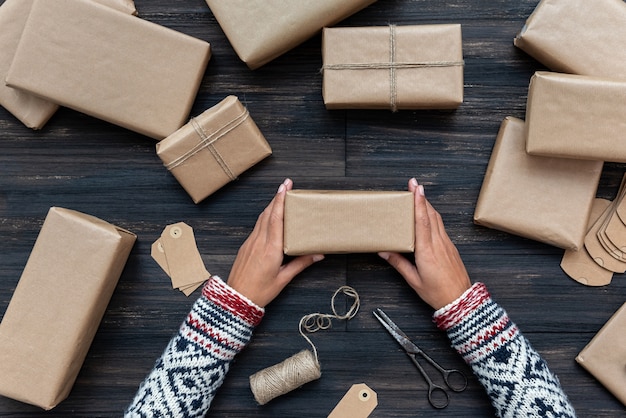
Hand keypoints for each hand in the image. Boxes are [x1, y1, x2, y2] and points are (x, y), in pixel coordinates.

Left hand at [226, 179, 323, 306]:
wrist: (236, 299)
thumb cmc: (260, 291)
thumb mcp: (284, 278)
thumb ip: (301, 264)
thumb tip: (318, 254)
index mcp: (271, 248)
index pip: (276, 219)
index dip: (281, 201)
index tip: (285, 188)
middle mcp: (260, 241)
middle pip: (268, 213)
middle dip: (277, 197)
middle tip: (286, 184)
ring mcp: (251, 242)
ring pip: (261, 218)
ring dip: (271, 205)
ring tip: (280, 195)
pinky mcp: (246, 246)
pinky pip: (257, 226)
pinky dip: (265, 216)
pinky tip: (270, 215)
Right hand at [379, 178, 470, 309]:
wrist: (460, 301)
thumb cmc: (437, 293)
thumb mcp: (413, 280)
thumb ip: (399, 263)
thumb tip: (384, 251)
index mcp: (427, 251)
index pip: (422, 221)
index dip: (419, 203)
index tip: (416, 189)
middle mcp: (438, 244)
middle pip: (430, 214)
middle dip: (422, 197)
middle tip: (413, 183)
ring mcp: (446, 243)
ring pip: (437, 218)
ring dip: (427, 204)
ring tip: (418, 194)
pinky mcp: (450, 246)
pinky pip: (441, 226)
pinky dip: (432, 215)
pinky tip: (427, 214)